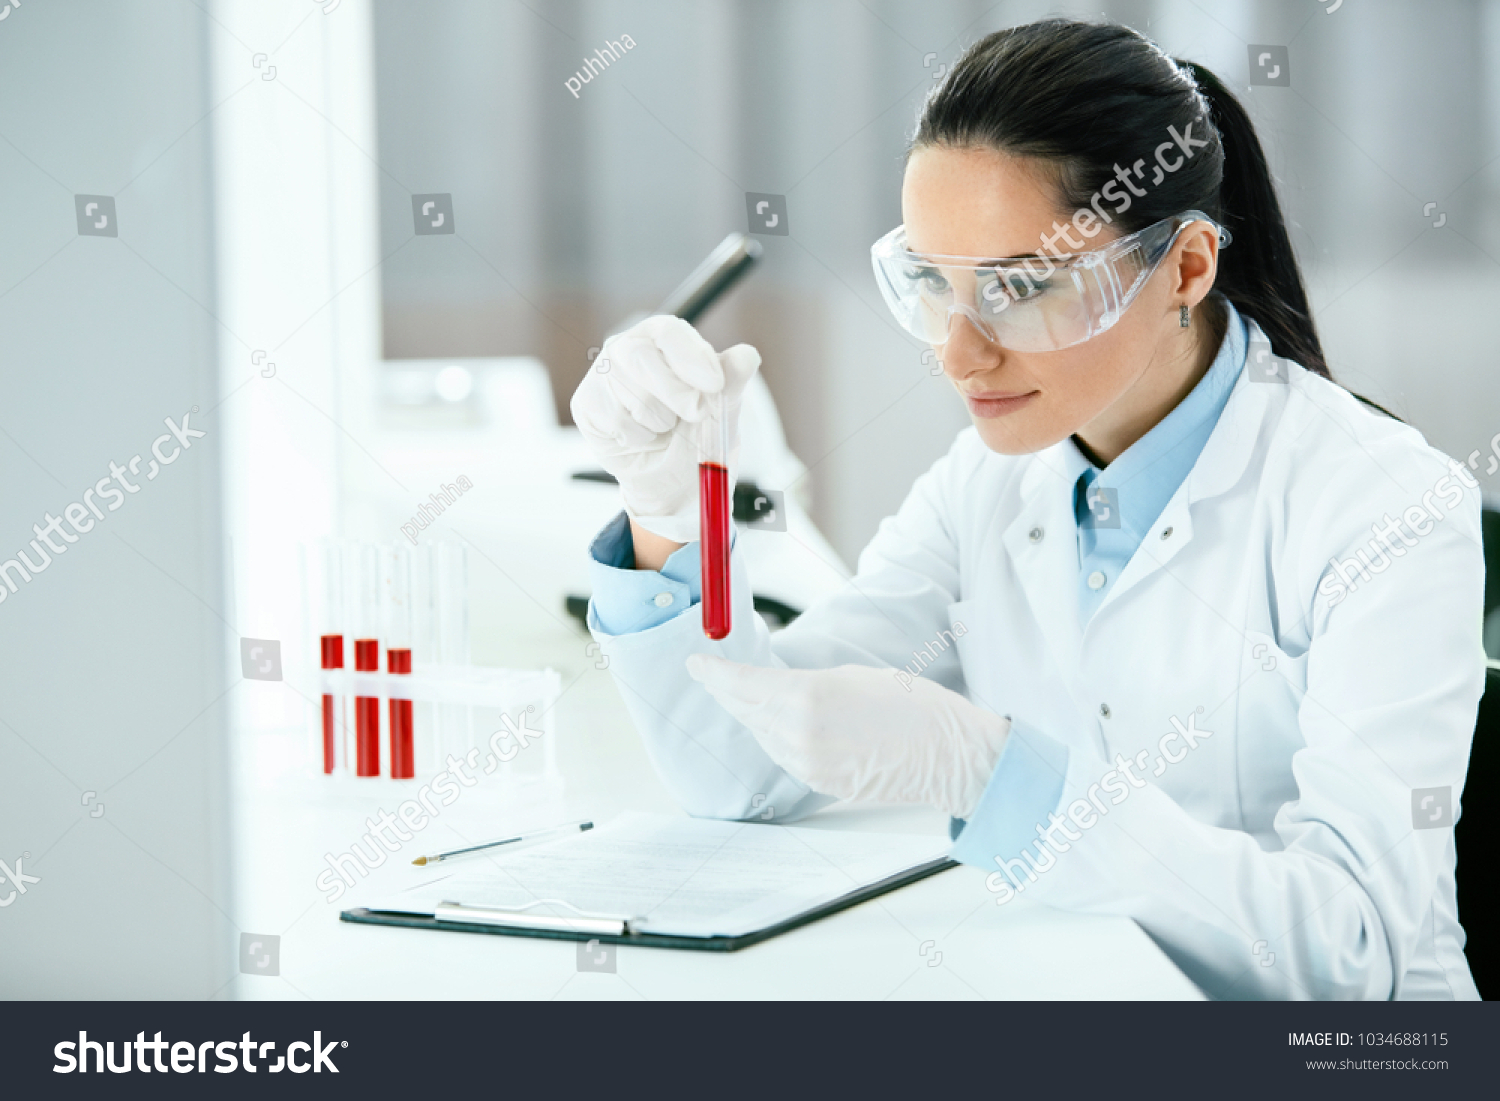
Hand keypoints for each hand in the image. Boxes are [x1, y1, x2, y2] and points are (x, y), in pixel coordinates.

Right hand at [570, 315, 760, 543]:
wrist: (672, 481)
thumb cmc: (697, 436)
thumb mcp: (723, 411)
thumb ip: (732, 383)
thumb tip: (748, 356)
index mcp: (663, 338)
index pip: (670, 332)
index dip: (692, 358)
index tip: (715, 385)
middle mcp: (628, 347)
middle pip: (641, 358)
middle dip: (675, 392)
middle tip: (697, 414)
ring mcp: (603, 374)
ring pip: (630, 394)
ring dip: (659, 422)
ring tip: (664, 428)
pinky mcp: (587, 403)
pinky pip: (615, 420)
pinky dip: (637, 438)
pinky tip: (641, 438)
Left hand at [685, 656, 1009, 819]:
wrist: (946, 754)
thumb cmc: (910, 705)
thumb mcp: (850, 676)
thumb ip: (803, 683)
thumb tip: (772, 688)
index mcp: (806, 697)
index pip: (741, 685)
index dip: (714, 674)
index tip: (696, 664)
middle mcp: (798, 734)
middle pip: (744, 711)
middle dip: (724, 692)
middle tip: (708, 676)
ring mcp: (806, 764)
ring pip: (761, 734)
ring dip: (748, 714)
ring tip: (738, 695)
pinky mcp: (817, 783)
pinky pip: (782, 755)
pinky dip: (773, 736)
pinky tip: (772, 723)